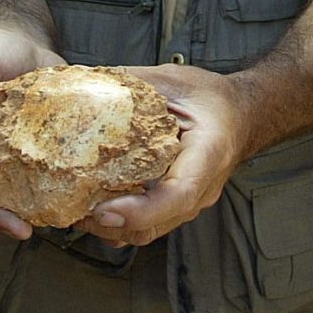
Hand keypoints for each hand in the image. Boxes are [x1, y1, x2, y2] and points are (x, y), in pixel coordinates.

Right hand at [0, 27, 62, 238]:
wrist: (16, 40)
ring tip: (67, 221)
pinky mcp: (36, 143)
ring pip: (21, 186)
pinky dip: (60, 181)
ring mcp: (9, 150)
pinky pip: (45, 167)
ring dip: (39, 205)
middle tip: (44, 231)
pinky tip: (82, 193)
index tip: (17, 227)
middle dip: (16, 217)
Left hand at [78, 63, 245, 247]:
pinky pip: (149, 224)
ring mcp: (192, 202)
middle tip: (74, 209)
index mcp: (207, 152)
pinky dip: (119, 224)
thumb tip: (84, 82)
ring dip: (111, 228)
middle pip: (157, 224)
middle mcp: (202, 187)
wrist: (239, 115)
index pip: (178, 194)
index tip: (104, 211)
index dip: (140, 210)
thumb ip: (132, 83)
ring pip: (150, 231)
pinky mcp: (179, 207)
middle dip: (111, 225)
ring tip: (76, 210)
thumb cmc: (209, 97)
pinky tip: (93, 209)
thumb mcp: (172, 80)